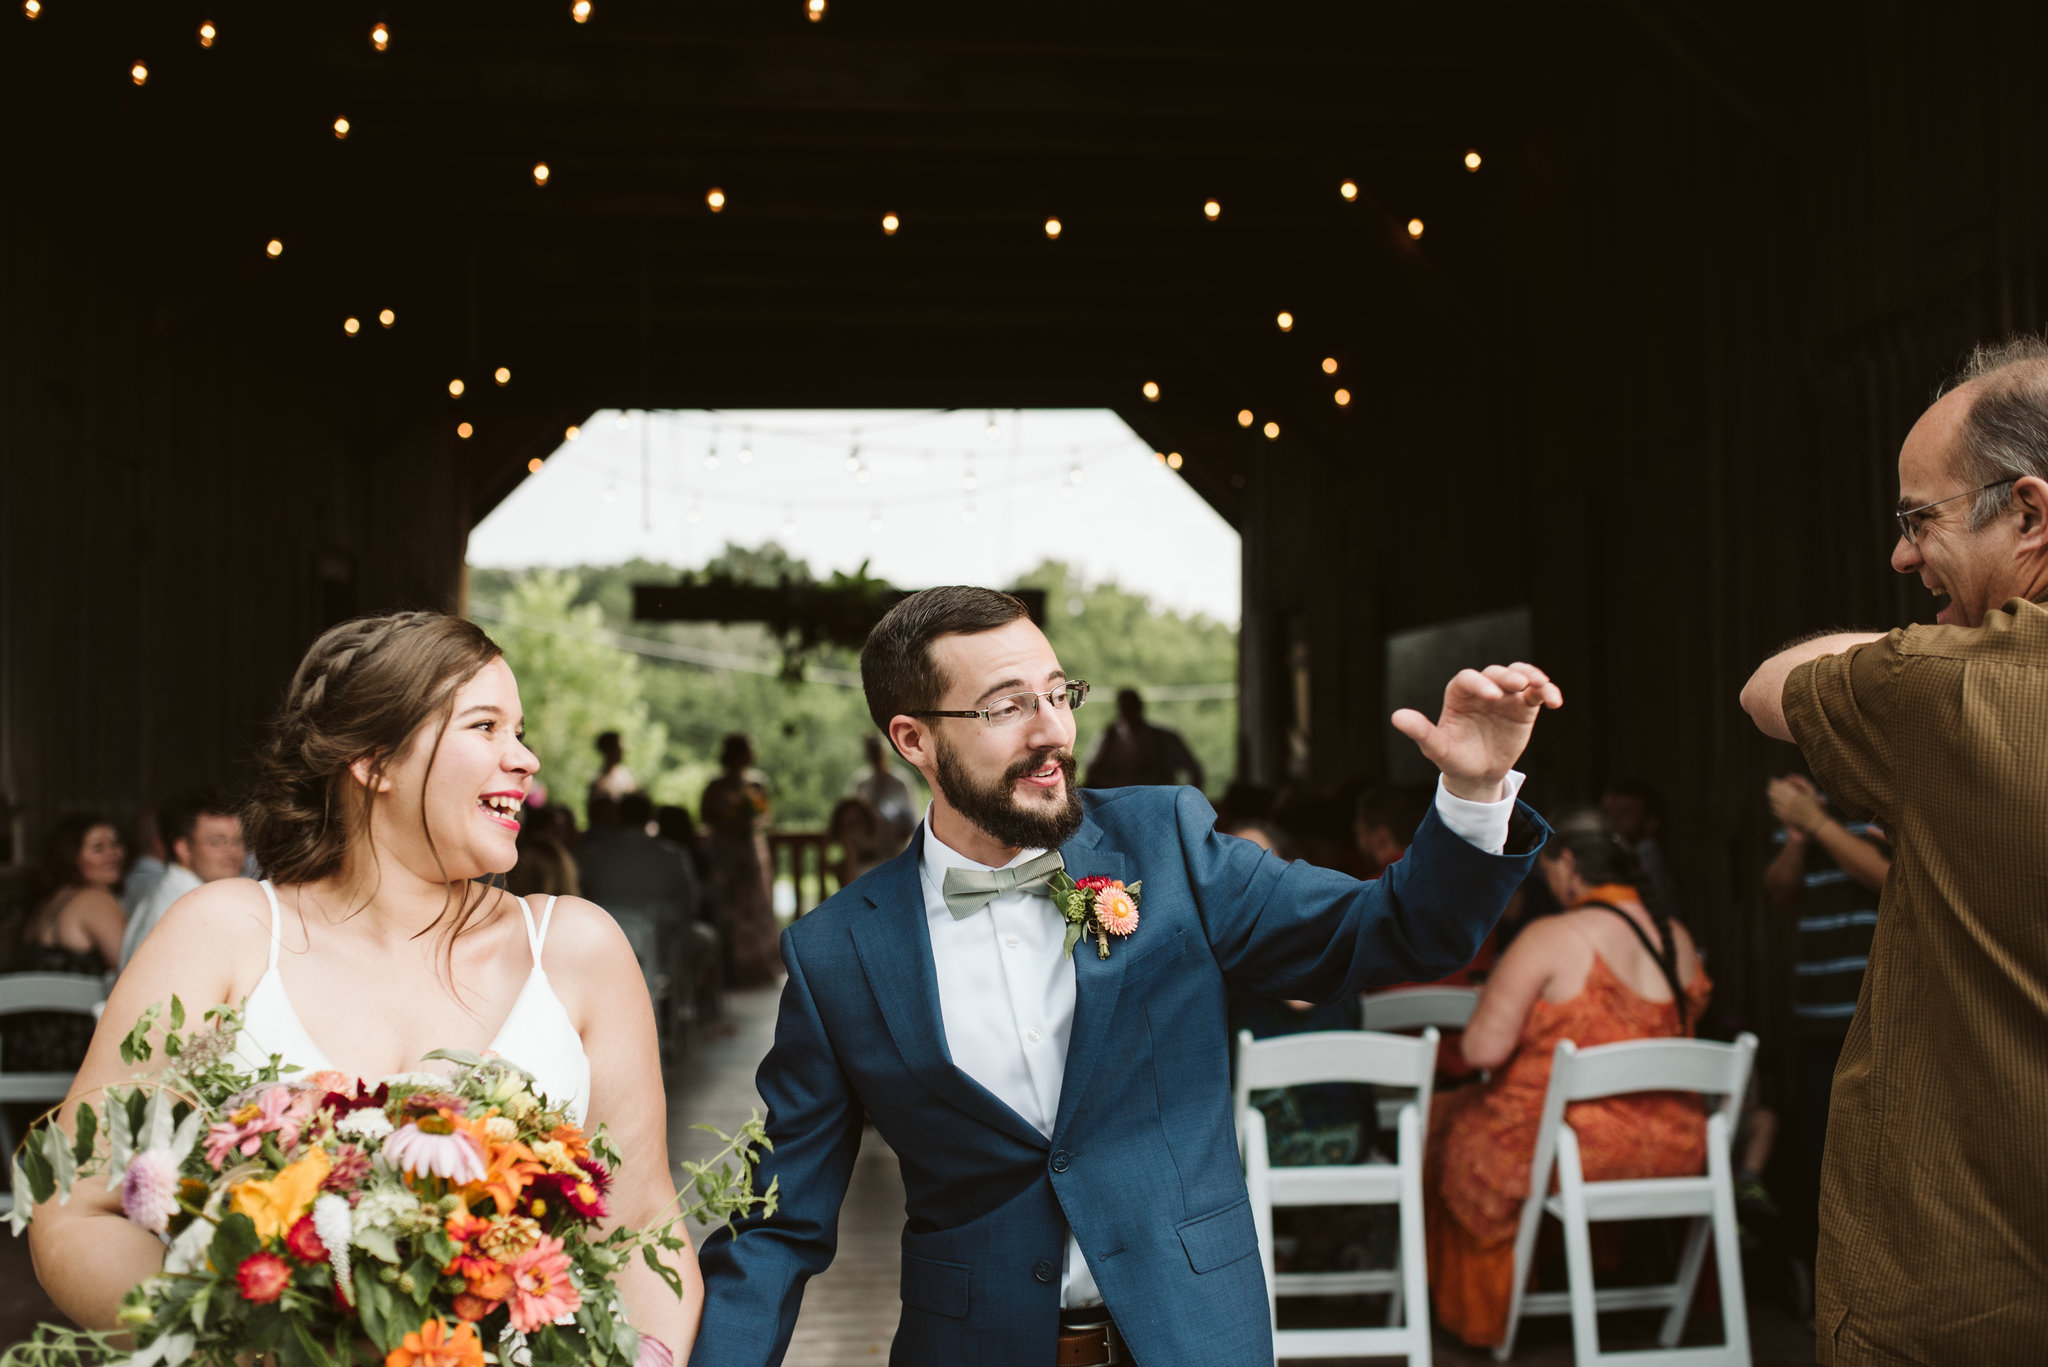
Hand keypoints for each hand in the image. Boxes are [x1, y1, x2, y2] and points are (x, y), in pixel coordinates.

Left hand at [1391, 663, 1562, 802]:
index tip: (1491, 696)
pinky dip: (1548, 692)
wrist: (1478, 775)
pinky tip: (1556, 700)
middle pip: (1496, 673)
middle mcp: (1482, 689)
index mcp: (1458, 694)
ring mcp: (1505, 696)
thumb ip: (1421, 732)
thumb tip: (1396, 717)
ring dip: (1532, 676)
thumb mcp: (1437, 749)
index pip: (1468, 679)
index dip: (1479, 683)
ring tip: (1542, 686)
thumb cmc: (1454, 759)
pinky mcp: (1524, 706)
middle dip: (1507, 676)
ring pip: (1520, 676)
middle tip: (1517, 685)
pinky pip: (1537, 693)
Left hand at [1766, 775, 1825, 835]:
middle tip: (1772, 784)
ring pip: (1771, 800)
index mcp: (1793, 795)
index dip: (1774, 781)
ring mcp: (1783, 810)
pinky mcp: (1782, 817)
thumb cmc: (1814, 804)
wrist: (1814, 821)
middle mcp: (1787, 802)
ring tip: (1773, 791)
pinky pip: (1773, 808)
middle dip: (1771, 787)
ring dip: (1771, 795)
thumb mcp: (1811, 789)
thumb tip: (1788, 775)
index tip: (1774, 779)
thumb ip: (1800, 780)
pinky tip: (1776, 801)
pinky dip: (1773, 803)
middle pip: (1772, 792)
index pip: (1777, 785)